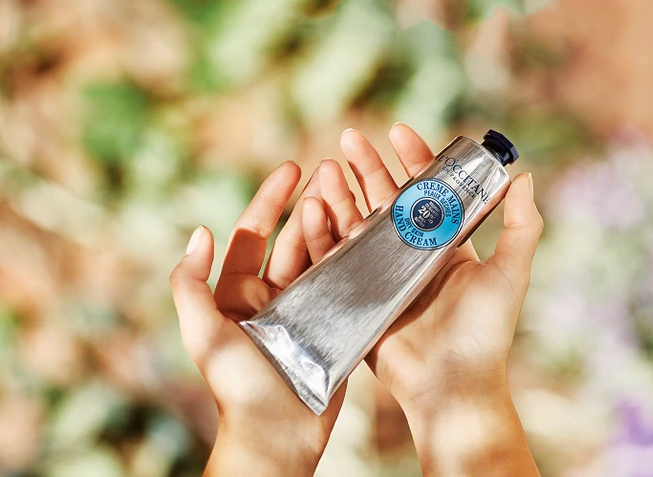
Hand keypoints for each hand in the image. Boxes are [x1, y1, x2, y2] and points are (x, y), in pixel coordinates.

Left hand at [170, 162, 344, 475]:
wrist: (279, 435)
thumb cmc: (238, 388)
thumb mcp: (203, 335)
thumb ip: (190, 285)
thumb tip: (200, 232)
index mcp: (238, 294)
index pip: (252, 235)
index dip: (270, 200)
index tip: (291, 169)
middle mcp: (272, 296)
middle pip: (291, 239)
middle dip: (308, 204)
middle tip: (331, 171)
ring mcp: (305, 309)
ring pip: (320, 256)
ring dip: (332, 225)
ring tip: (350, 193)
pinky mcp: (333, 324)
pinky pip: (343, 283)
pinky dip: (352, 256)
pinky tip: (367, 232)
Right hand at [302, 124, 542, 475]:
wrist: (450, 388)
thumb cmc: (485, 333)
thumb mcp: (510, 275)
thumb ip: (522, 227)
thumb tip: (523, 176)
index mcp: (445, 245)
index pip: (426, 191)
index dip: (412, 159)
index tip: (396, 130)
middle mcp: (410, 256)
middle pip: (383, 200)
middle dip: (366, 167)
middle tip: (349, 138)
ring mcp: (380, 275)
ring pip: (354, 224)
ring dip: (339, 194)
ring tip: (327, 168)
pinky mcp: (357, 297)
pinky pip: (334, 259)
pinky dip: (322, 233)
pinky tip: (312, 208)